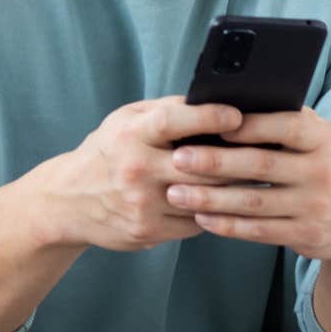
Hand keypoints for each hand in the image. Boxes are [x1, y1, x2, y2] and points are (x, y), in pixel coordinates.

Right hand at [36, 96, 246, 252]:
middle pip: (201, 165)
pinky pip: (194, 222)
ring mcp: (142, 203)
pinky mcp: (147, 230)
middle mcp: (135, 169)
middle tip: (263, 152)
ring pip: (204, 198)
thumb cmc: (107, 153)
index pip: (173, 121)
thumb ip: (165, 111)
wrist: (67, 201)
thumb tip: (213, 101)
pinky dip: (210, 212)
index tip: (236, 116)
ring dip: (232, 190)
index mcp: (131, 135)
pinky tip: (220, 203)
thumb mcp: (124, 121)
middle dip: (235, 159)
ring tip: (253, 179)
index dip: (209, 117)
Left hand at [165, 108, 330, 261]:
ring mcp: (314, 206)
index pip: (284, 127)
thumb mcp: (316, 138)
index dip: (248, 126)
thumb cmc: (321, 164)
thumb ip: (281, 121)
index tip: (209, 125)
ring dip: (211, 199)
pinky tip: (200, 218)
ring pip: (254, 202)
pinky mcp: (306, 234)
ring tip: (176, 193)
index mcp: (322, 138)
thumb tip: (224, 104)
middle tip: (177, 158)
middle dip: (215, 162)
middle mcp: (321, 171)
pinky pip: (259, 230)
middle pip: (260, 165)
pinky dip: (227, 225)